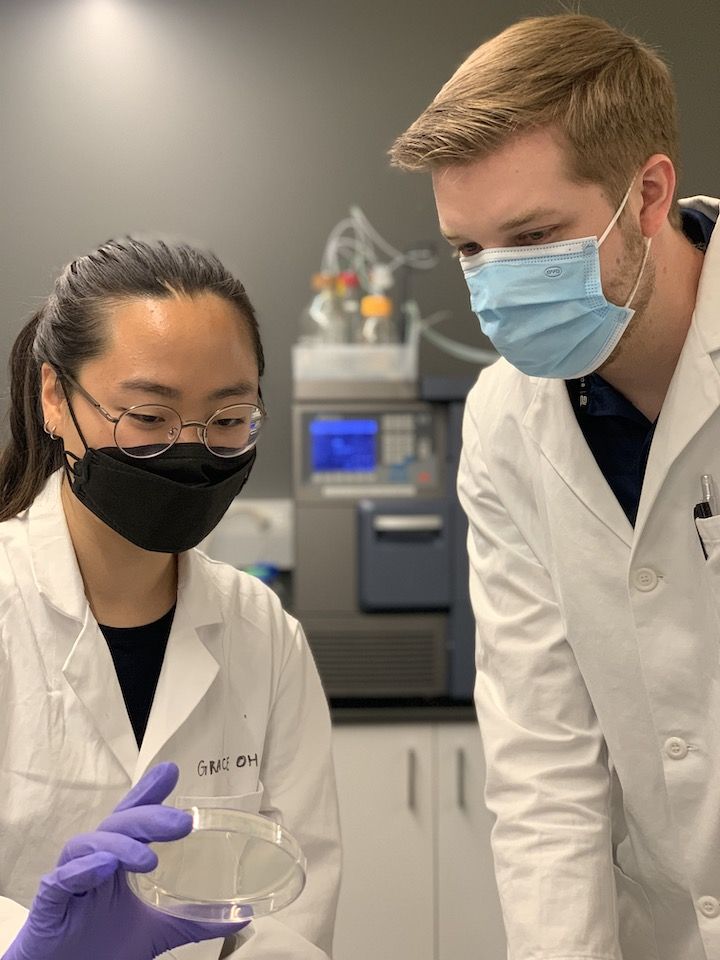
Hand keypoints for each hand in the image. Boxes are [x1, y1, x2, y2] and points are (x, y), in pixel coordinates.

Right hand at [3, 762, 248, 959]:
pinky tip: (104, 868)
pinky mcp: (50, 903)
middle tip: (182, 823)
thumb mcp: (157, 931)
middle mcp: (95, 860)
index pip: (134, 817)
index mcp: (118, 860)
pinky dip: (83, 870)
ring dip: (121, 844)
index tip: (171, 772)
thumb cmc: (102, 946)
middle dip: (149, 817)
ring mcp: (72, 879)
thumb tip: (242, 914)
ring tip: (148, 857)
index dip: (149, 792)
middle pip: (119, 824)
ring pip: (90, 843)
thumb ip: (194, 921)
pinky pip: (61, 879)